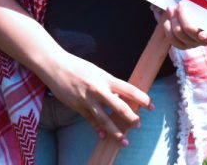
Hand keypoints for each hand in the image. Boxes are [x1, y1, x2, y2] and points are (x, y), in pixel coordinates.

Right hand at [37, 47, 151, 143]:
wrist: (55, 65)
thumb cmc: (77, 66)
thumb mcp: (96, 72)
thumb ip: (108, 85)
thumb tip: (120, 98)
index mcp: (105, 78)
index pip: (129, 89)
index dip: (142, 98)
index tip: (152, 106)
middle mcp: (98, 89)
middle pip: (119, 107)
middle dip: (131, 118)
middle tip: (138, 125)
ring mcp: (87, 99)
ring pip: (104, 119)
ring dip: (116, 131)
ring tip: (125, 141)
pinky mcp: (77, 106)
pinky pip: (90, 120)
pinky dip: (97, 129)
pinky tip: (102, 136)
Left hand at [160, 1, 206, 49]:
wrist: (188, 17)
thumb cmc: (197, 10)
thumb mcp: (199, 7)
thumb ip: (196, 4)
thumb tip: (185, 1)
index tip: (201, 34)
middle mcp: (203, 40)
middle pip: (190, 30)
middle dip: (182, 15)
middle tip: (180, 4)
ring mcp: (192, 44)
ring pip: (179, 33)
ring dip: (173, 19)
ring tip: (170, 8)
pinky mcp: (182, 45)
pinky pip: (172, 39)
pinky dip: (167, 28)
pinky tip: (167, 20)